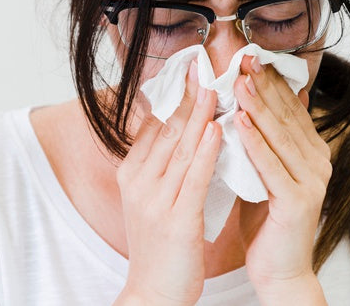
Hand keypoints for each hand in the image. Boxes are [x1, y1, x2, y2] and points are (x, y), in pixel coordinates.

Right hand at [113, 60, 221, 305]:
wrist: (154, 292)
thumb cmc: (160, 244)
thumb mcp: (152, 198)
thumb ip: (163, 164)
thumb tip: (182, 129)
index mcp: (132, 174)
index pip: (153, 125)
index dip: (172, 96)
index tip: (189, 72)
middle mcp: (139, 182)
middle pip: (166, 130)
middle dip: (186, 96)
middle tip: (202, 66)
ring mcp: (155, 200)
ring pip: (180, 148)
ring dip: (198, 115)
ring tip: (214, 87)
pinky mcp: (175, 219)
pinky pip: (193, 177)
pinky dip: (205, 151)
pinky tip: (216, 130)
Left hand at [233, 55, 330, 301]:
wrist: (279, 269)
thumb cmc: (265, 221)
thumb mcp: (262, 172)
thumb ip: (260, 143)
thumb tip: (243, 108)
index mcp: (310, 153)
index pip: (290, 109)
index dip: (271, 82)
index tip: (251, 57)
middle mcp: (317, 162)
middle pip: (287, 116)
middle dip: (265, 85)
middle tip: (246, 57)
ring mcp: (312, 181)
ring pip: (280, 136)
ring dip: (259, 106)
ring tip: (240, 81)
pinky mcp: (299, 201)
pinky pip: (272, 166)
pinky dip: (255, 142)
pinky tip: (240, 121)